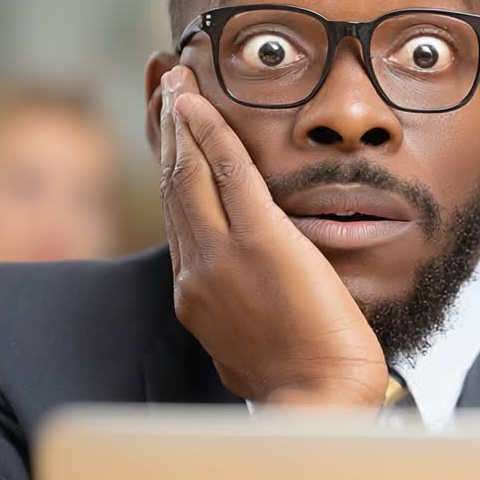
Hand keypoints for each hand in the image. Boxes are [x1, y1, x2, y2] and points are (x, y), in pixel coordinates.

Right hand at [158, 66, 387, 407]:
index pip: (177, 216)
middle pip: (173, 186)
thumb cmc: (299, 379)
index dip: (168, 168)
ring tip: (175, 80)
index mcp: (196, 294)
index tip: (166, 133)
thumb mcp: (249, 342)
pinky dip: (210, 133)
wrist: (316, 399)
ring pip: (189, 174)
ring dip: (180, 121)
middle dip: (166, 130)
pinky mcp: (258, 241)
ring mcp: (220, 254)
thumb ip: (237, 308)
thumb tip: (245, 294)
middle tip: (163, 84)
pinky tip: (199, 103)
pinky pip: (229, 173)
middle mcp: (195, 270)